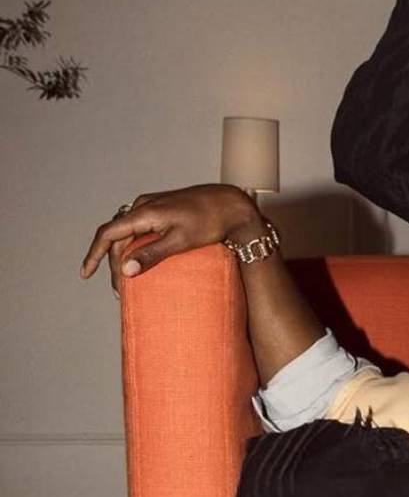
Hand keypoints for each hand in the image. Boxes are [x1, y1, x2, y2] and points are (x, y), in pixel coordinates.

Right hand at [80, 184, 261, 291]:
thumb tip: (125, 271)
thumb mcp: (181, 241)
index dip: (93, 255)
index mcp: (144, 211)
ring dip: (125, 256)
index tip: (86, 274)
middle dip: (114, 264)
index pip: (108, 233)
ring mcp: (154, 206)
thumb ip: (152, 254)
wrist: (234, 204)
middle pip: (118, 237)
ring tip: (129, 282)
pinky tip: (141, 262)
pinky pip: (141, 230)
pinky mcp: (164, 210)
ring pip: (129, 234)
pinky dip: (136, 247)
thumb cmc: (211, 221)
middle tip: (121, 291)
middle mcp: (144, 206)